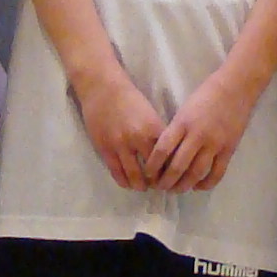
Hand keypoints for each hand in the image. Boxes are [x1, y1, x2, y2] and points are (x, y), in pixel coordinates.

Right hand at [71, 63, 169, 193]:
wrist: (102, 89)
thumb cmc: (130, 99)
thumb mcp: (150, 114)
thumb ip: (157, 134)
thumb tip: (167, 155)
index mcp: (153, 129)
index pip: (168, 157)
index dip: (172, 170)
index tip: (174, 176)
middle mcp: (138, 140)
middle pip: (152, 171)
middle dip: (158, 182)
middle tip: (160, 186)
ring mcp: (120, 146)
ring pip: (133, 176)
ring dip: (140, 185)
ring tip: (144, 187)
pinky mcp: (105, 149)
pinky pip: (116, 172)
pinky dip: (124, 181)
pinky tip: (128, 183)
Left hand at [149, 66, 262, 193]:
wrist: (236, 88)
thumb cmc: (206, 95)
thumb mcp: (184, 110)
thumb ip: (175, 131)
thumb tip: (165, 154)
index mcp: (182, 123)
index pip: (162, 150)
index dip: (153, 166)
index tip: (148, 174)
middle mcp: (197, 136)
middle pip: (177, 167)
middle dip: (166, 181)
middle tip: (160, 187)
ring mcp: (215, 144)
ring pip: (196, 173)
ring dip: (184, 185)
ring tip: (176, 189)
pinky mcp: (229, 150)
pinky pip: (217, 173)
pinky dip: (206, 184)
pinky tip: (198, 187)